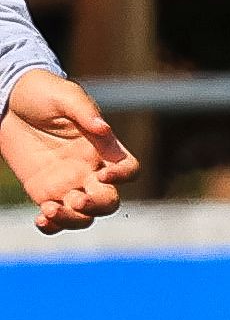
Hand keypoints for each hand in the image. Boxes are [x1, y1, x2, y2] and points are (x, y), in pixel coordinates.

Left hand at [2, 66, 136, 234]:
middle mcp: (90, 169)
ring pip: (84, 215)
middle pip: (109, 201)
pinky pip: (55, 217)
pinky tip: (41, 220)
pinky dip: (52, 226)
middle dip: (97, 206)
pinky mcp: (43, 191)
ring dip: (73, 220)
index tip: (101, 175)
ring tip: (49, 210)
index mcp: (103, 148)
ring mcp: (67, 183)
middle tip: (74, 200)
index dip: (122, 177)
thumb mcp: (64, 96)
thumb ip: (84, 111)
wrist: (9, 99)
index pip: (128, 169)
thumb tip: (103, 128)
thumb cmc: (43, 93)